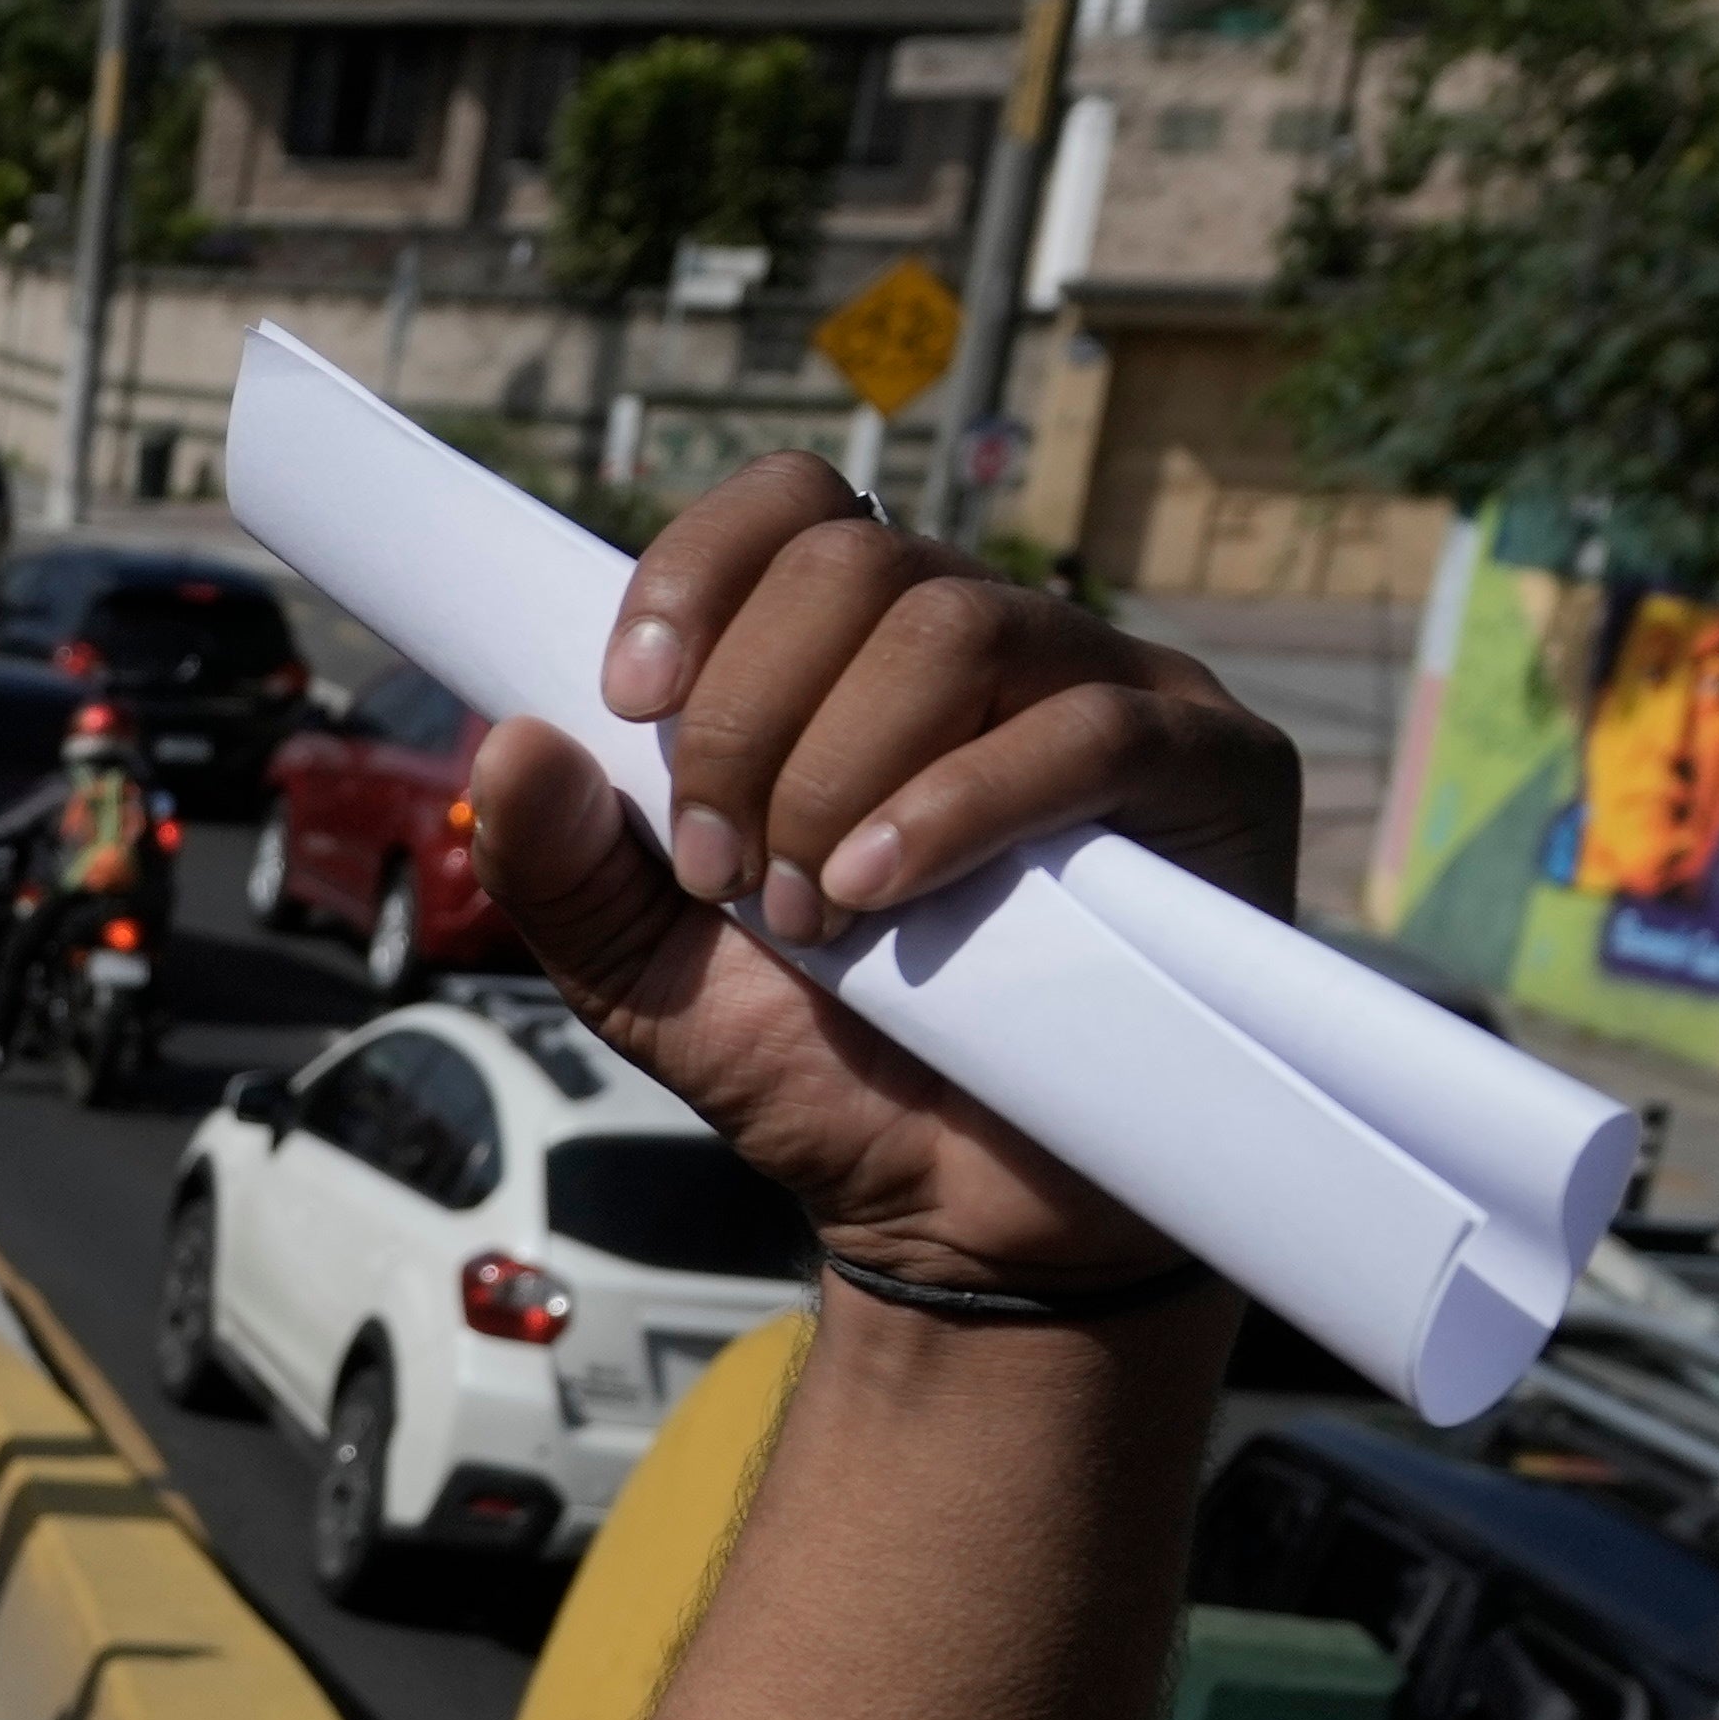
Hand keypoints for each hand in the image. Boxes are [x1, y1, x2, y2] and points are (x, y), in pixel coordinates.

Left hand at [482, 457, 1297, 1289]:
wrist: (952, 1211)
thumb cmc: (822, 1068)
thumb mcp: (645, 977)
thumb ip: (564, 866)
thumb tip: (508, 737)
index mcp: (859, 658)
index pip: (794, 508)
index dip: (699, 571)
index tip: (629, 698)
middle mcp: (991, 646)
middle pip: (853, 564)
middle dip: (747, 720)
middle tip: (723, 874)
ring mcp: (1111, 692)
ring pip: (956, 629)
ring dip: (839, 773)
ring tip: (812, 913)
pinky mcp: (1210, 771)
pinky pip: (1086, 731)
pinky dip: (955, 807)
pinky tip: (878, 893)